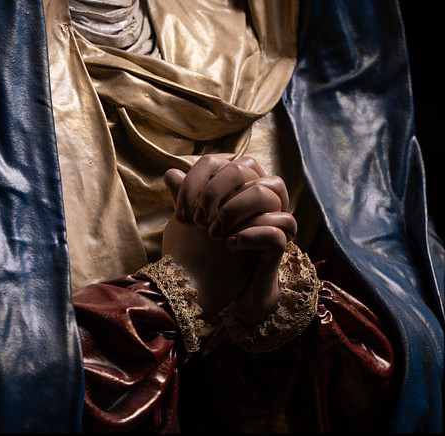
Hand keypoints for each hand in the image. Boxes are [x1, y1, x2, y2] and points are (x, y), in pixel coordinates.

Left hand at [162, 155, 296, 323]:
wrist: (229, 289)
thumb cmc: (212, 250)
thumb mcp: (196, 222)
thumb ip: (187, 197)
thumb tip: (171, 174)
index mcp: (240, 183)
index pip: (218, 162)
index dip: (195, 180)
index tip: (179, 211)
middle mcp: (262, 193)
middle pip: (244, 168)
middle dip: (214, 192)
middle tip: (197, 221)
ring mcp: (274, 216)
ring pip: (265, 192)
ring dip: (234, 210)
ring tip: (214, 233)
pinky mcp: (281, 242)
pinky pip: (276, 228)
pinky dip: (250, 235)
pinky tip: (230, 245)